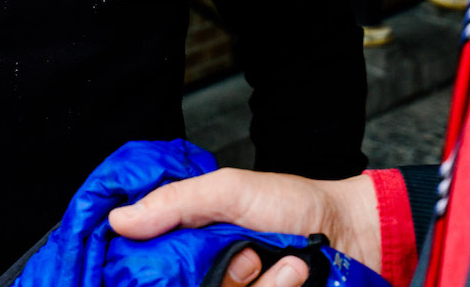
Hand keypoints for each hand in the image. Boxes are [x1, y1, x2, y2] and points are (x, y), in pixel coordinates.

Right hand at [106, 168, 380, 286]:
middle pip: (178, 285)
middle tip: (247, 256)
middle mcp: (206, 274)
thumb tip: (118, 220)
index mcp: (188, 242)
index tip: (177, 259)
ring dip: (258, 286)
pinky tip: (293, 275)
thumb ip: (174, 203)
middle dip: (222, 277)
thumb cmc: (291, 204)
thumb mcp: (228, 190)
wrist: (351, 233)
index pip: (146, 264)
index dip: (146, 267)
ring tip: (283, 263)